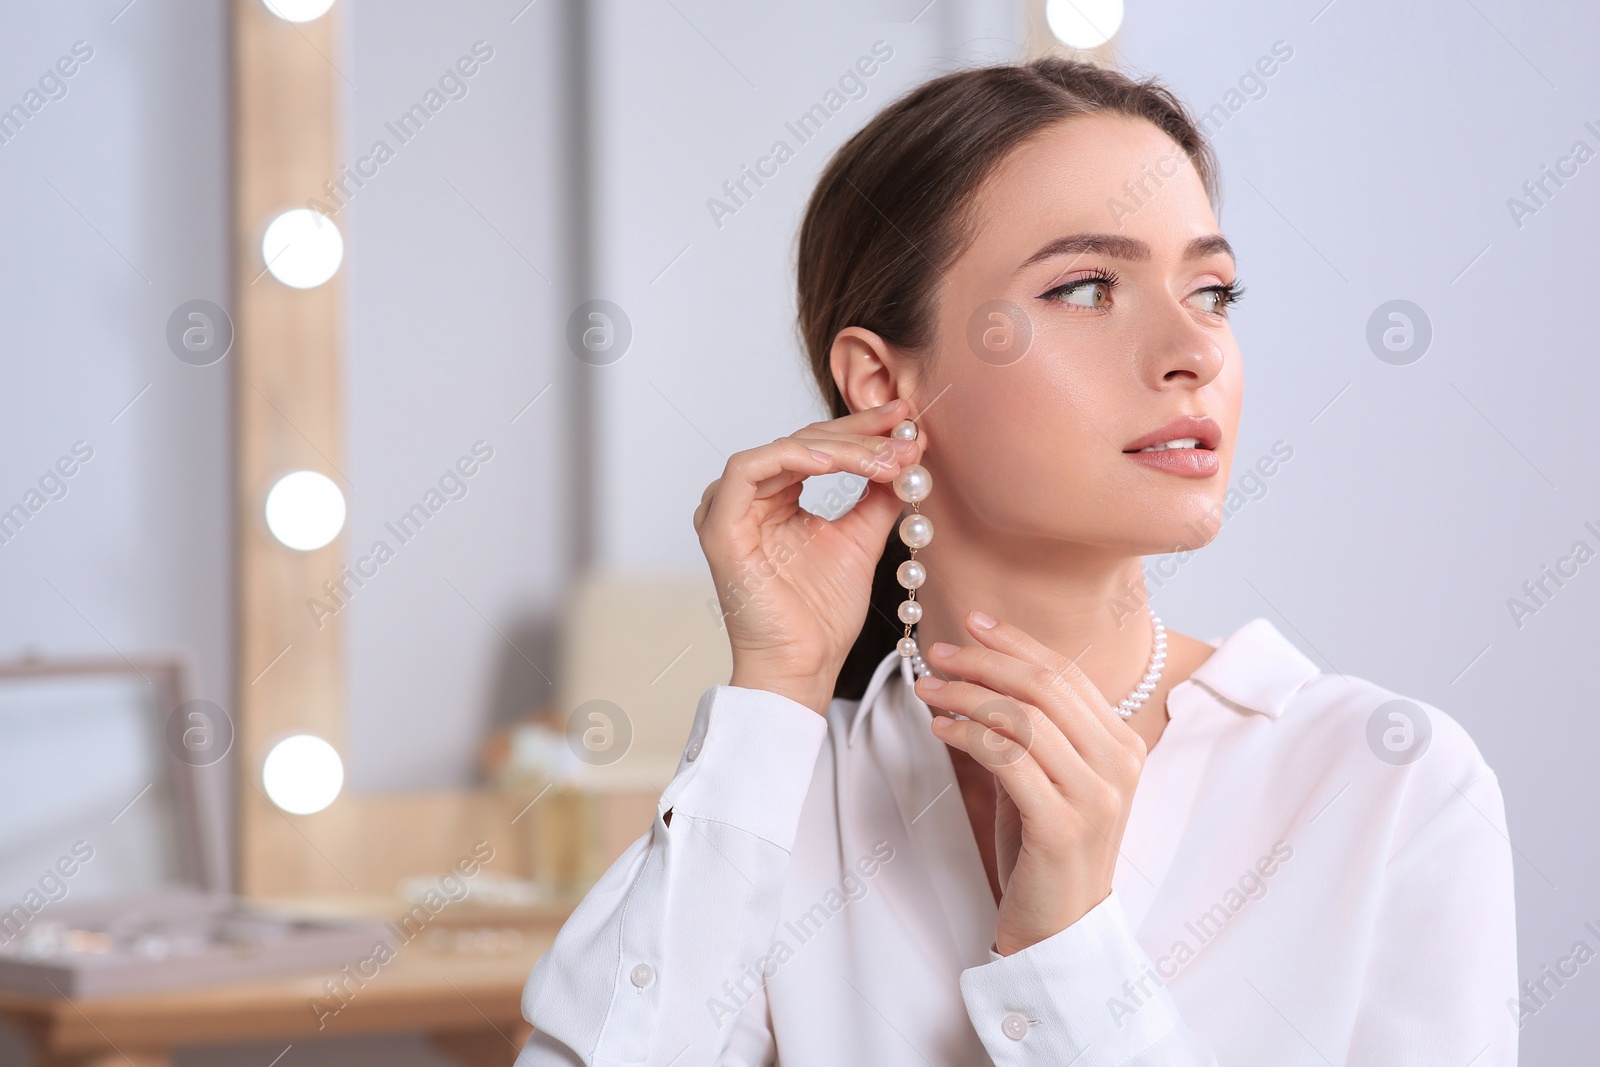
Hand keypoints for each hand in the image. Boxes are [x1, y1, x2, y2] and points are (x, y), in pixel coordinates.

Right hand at [694, 398, 926, 714]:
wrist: (803, 664)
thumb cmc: (821, 615)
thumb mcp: (861, 540)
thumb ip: (879, 496)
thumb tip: (907, 453)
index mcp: (776, 499)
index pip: (820, 448)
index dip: (863, 429)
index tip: (905, 419)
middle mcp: (750, 499)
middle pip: (804, 442)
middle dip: (859, 435)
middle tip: (903, 435)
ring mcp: (729, 509)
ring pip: (783, 450)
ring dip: (838, 449)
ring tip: (883, 459)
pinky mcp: (719, 525)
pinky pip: (748, 470)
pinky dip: (791, 458)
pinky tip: (833, 463)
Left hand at [913, 611, 1147, 955]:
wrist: (1061, 928)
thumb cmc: (1046, 848)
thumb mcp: (1047, 777)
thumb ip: (1031, 729)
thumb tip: (982, 672)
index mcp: (1122, 744)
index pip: (1067, 673)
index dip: (1017, 642)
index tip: (974, 622)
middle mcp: (1118, 763)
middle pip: (1046, 687)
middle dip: (986, 661)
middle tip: (938, 652)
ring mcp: (1095, 795)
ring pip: (1024, 718)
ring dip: (967, 695)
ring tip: (927, 690)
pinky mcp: (1062, 824)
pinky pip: (1008, 760)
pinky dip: (969, 734)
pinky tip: (941, 728)